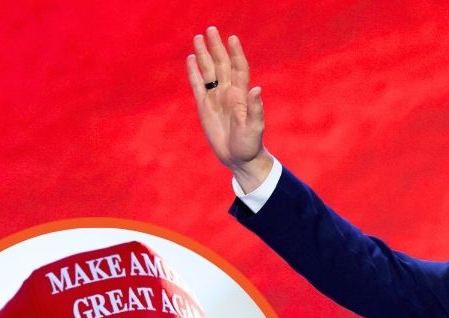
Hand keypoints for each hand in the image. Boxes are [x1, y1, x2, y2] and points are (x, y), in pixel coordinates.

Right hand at [186, 27, 271, 188]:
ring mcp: (216, 98)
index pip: (239, 69)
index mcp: (242, 95)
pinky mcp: (205, 107)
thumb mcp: (254, 127)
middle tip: (210, 30)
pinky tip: (191, 59)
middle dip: (216, 47)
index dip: (236, 54)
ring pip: (208, 72)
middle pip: (221, 65)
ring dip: (204, 55)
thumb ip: (255, 108)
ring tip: (198, 38)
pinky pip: (198, 86)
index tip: (232, 38)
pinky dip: (194, 73)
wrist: (239, 158)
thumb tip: (257, 89)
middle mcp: (229, 93)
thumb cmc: (250, 143)